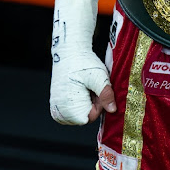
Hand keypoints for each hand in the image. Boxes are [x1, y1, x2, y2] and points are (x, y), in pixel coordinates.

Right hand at [50, 0, 116, 124]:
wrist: (68, 51)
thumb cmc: (83, 63)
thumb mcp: (99, 77)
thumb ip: (106, 95)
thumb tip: (113, 110)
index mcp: (68, 107)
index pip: (90, 118)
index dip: (98, 105)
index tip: (97, 90)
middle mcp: (59, 112)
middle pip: (84, 116)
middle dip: (92, 103)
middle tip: (93, 86)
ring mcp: (56, 108)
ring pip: (79, 113)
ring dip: (86, 102)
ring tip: (86, 86)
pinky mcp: (56, 104)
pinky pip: (72, 109)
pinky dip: (79, 101)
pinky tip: (80, 88)